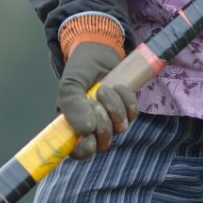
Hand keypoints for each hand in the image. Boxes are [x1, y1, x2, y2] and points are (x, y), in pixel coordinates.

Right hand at [56, 41, 137, 160]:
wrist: (98, 50)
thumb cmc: (80, 70)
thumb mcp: (70, 85)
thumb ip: (72, 106)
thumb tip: (86, 130)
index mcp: (73, 126)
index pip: (79, 152)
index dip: (84, 150)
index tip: (88, 138)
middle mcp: (92, 127)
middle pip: (103, 144)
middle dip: (102, 123)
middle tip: (94, 100)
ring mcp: (111, 120)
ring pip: (119, 129)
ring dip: (114, 108)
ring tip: (105, 88)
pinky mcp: (126, 110)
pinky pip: (133, 115)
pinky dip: (127, 100)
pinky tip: (118, 87)